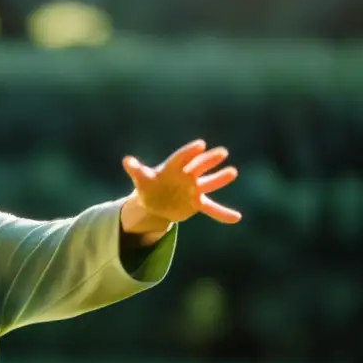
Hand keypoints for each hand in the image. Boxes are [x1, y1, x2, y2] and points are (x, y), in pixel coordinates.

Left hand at [122, 139, 240, 225]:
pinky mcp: (196, 202)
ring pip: (209, 183)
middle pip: (199, 166)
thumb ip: (135, 170)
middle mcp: (187, 175)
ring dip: (220, 179)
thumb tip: (126, 161)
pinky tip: (236, 218)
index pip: (182, 158)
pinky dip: (222, 213)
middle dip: (209, 160)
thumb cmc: (148, 185)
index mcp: (173, 167)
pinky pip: (211, 208)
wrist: (155, 202)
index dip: (190, 152)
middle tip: (222, 152)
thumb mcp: (141, 179)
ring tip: (232, 172)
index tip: (200, 145)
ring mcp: (193, 189)